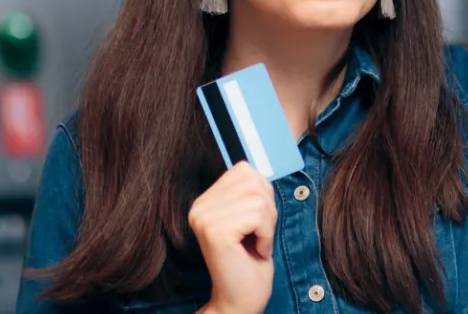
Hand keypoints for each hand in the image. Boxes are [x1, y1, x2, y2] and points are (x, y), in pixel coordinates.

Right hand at [189, 161, 277, 313]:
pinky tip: (255, 251)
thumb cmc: (250, 262)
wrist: (240, 300)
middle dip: (267, 210)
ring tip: (256, 244)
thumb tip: (259, 167)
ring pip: (258, 198)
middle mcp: (199, 206)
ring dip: (268, 225)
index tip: (255, 224)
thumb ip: (250, 191)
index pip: (244, 170)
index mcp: (204, 200)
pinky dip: (266, 235)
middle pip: (253, 181)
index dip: (262, 195)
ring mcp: (204, 218)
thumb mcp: (251, 217)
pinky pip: (258, 216)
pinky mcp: (215, 231)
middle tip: (258, 236)